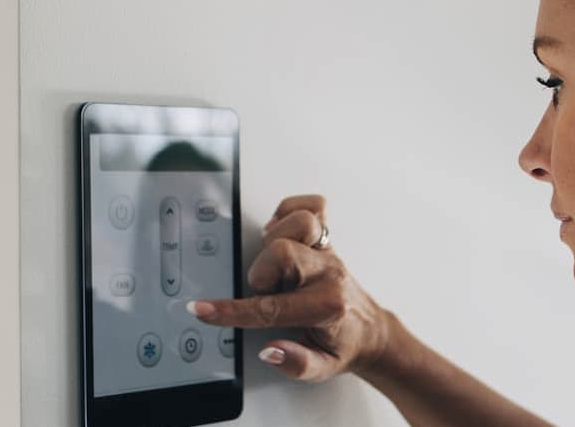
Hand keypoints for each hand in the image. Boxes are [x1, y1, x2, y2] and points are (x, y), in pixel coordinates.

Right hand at [188, 195, 391, 381]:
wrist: (369, 331)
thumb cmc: (343, 345)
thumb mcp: (322, 368)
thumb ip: (296, 363)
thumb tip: (270, 350)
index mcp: (326, 307)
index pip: (270, 308)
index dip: (231, 311)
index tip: (205, 310)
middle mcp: (329, 274)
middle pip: (282, 253)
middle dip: (260, 274)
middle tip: (263, 291)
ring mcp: (329, 253)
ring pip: (300, 223)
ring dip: (276, 240)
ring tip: (273, 263)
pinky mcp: (328, 240)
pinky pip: (314, 207)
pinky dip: (292, 212)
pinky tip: (280, 232)